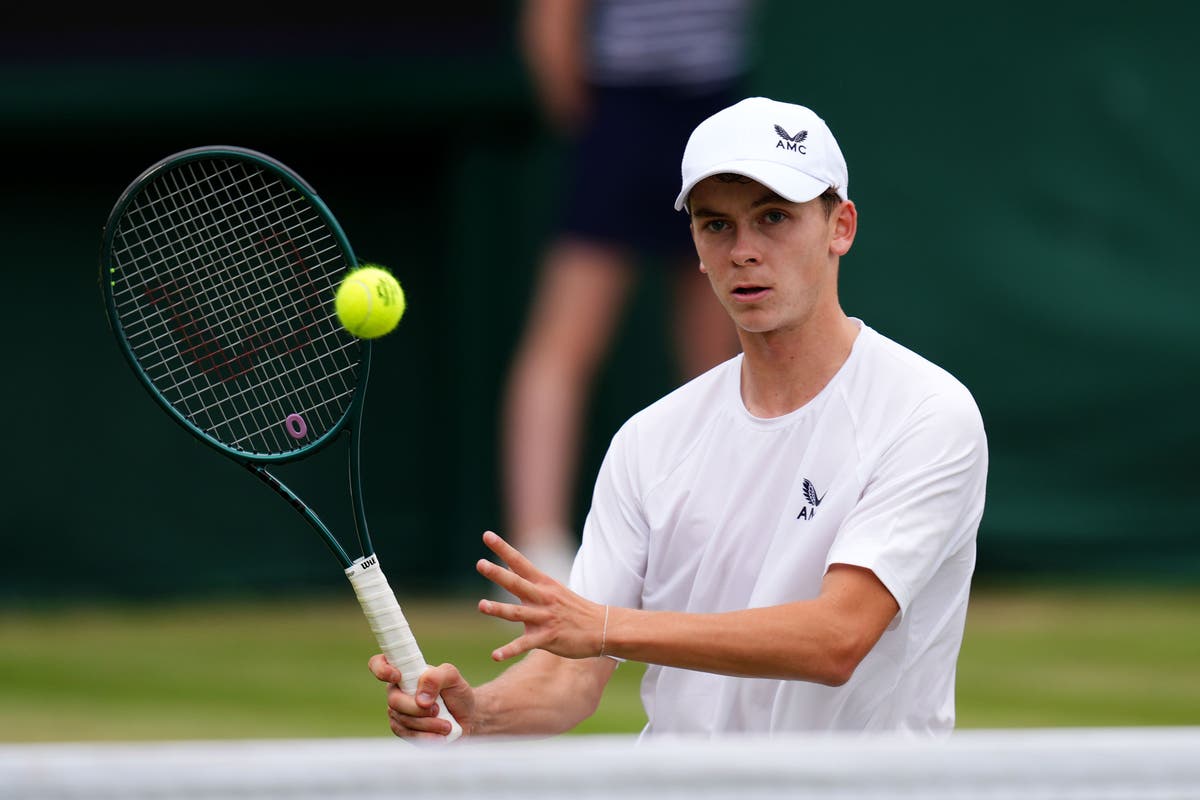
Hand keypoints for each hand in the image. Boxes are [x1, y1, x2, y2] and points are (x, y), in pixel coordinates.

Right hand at [367, 655, 474, 741]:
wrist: (467, 716)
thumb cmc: (457, 692)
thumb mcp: (451, 676)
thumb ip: (436, 678)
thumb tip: (420, 699)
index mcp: (405, 672)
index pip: (378, 664)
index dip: (381, 669)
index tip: (397, 676)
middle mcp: (398, 692)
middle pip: (394, 701)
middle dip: (417, 708)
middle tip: (437, 709)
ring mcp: (398, 712)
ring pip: (403, 720)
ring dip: (428, 724)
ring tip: (446, 725)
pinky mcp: (404, 731)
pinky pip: (408, 735)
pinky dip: (426, 737)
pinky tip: (440, 736)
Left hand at [476, 530, 606, 661]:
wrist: (602, 628)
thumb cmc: (574, 608)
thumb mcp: (552, 588)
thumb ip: (528, 578)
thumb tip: (508, 562)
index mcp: (543, 584)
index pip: (520, 562)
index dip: (503, 548)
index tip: (486, 535)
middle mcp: (542, 598)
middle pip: (516, 583)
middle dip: (498, 574)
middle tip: (480, 563)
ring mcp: (544, 618)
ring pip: (517, 613)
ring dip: (499, 609)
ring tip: (481, 605)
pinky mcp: (547, 638)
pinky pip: (525, 645)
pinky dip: (509, 651)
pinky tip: (495, 656)